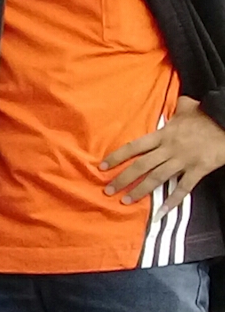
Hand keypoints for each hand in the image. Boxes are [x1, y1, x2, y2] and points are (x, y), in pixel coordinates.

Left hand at [101, 100, 224, 205]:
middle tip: (108, 190)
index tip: (102, 167)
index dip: (117, 157)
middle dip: (123, 179)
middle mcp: (169, 149)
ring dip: (140, 190)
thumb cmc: (208, 114)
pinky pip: (184, 187)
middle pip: (141, 166)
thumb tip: (175, 99)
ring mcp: (184, 160)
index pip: (134, 147)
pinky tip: (162, 212)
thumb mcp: (188, 105)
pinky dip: (173, 200)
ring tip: (126, 201)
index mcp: (163, 134)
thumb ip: (177, 105)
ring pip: (157, 178)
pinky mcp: (199, 169)